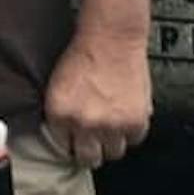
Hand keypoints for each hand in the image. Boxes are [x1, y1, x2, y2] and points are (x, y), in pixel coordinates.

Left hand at [44, 32, 151, 167]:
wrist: (111, 35)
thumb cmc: (84, 53)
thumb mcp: (59, 86)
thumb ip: (64, 116)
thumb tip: (70, 137)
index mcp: (59, 114)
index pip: (65, 149)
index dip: (74, 142)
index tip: (79, 139)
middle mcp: (83, 124)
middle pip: (89, 158)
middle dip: (92, 149)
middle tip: (97, 137)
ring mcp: (110, 126)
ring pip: (114, 153)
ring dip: (114, 140)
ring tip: (113, 124)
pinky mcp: (134, 122)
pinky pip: (135, 139)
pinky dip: (132, 129)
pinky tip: (127, 113)